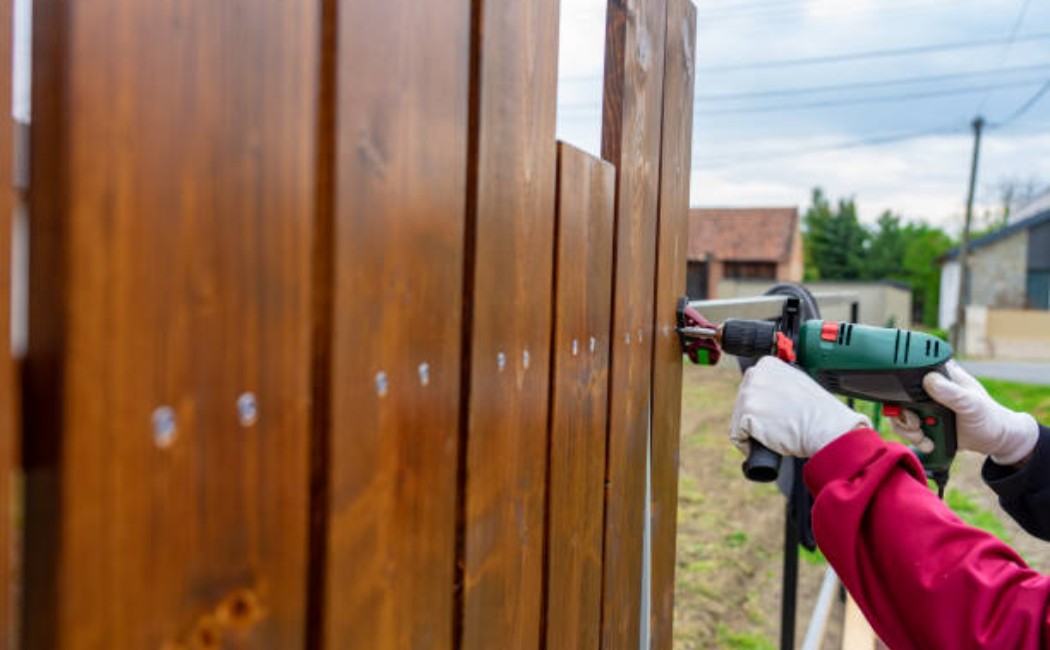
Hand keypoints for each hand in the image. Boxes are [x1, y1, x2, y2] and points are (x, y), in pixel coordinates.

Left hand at [729, 357, 871, 457]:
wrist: (826, 427)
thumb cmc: (818, 413)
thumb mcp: (797, 385)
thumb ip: (778, 384)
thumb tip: (766, 397)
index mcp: (768, 364)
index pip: (752, 389)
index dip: (763, 407)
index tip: (777, 415)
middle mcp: (755, 374)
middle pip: (743, 404)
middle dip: (756, 419)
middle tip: (779, 427)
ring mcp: (749, 392)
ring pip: (739, 420)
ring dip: (754, 433)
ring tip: (777, 434)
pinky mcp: (746, 412)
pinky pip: (738, 436)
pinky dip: (750, 445)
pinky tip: (768, 443)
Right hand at [888, 360, 1037, 465]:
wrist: (994, 439)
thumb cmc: (989, 417)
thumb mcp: (972, 404)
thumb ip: (952, 393)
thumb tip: (929, 380)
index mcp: (941, 374)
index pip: (910, 372)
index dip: (901, 387)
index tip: (910, 404)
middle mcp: (928, 388)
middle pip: (898, 396)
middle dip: (903, 416)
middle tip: (917, 425)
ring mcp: (924, 405)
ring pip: (899, 415)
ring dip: (908, 431)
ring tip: (924, 438)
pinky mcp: (923, 421)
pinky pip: (905, 428)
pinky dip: (913, 438)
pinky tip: (928, 443)